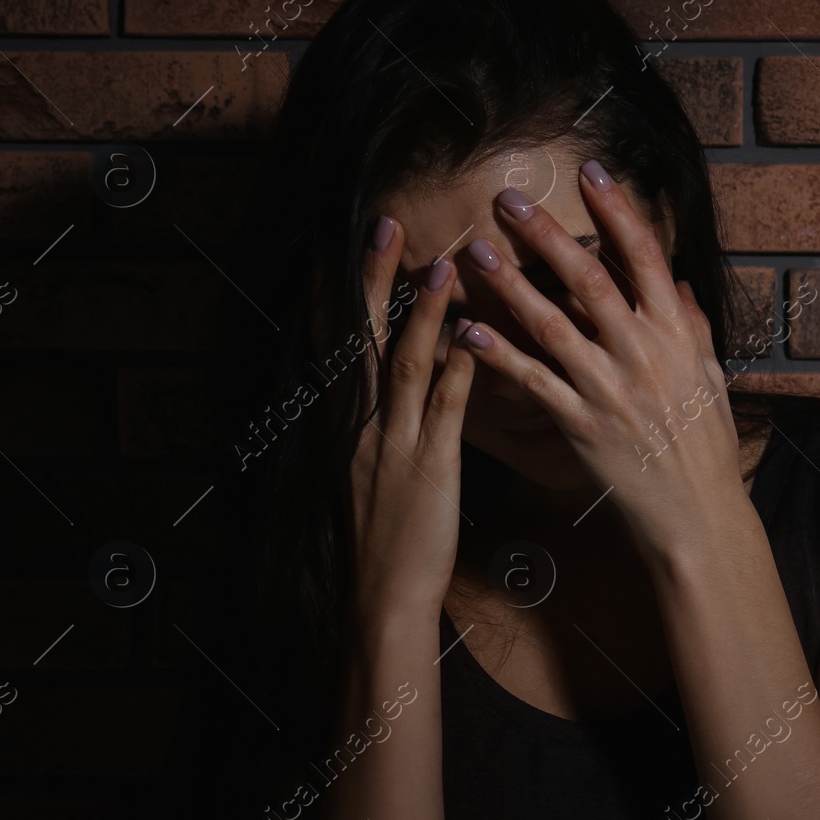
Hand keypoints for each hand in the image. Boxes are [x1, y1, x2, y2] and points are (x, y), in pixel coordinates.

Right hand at [347, 215, 476, 620]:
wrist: (382, 595)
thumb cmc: (387, 532)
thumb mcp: (372, 465)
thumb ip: (385, 414)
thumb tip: (408, 370)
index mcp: (349, 421)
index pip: (344, 340)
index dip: (349, 288)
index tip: (355, 239)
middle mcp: (363, 424)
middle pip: (365, 337)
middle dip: (374, 279)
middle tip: (386, 224)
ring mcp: (394, 445)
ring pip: (404, 367)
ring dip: (423, 315)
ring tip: (442, 267)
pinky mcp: (429, 470)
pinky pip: (443, 415)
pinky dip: (458, 376)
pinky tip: (476, 343)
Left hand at [452, 160, 747, 566]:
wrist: (697, 514)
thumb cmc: (706, 446)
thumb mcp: (710, 378)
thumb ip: (692, 327)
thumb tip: (680, 283)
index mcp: (677, 333)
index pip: (644, 256)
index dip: (617, 209)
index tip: (590, 171)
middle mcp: (643, 354)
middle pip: (589, 279)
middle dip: (546, 234)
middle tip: (507, 199)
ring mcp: (611, 390)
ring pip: (552, 325)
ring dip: (511, 286)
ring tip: (475, 253)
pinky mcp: (582, 426)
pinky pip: (533, 383)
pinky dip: (500, 356)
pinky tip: (468, 331)